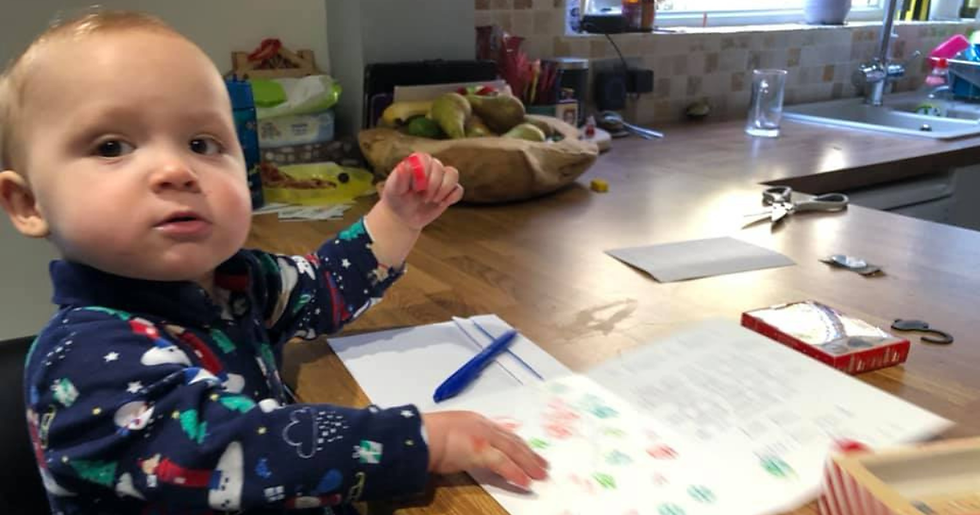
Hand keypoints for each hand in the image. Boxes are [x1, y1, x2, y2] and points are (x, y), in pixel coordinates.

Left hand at [380, 153, 463, 229]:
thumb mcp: (394, 190)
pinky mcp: (450, 190)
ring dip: (444, 189)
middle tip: (423, 198)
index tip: (416, 188)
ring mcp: (442, 178)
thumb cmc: (397, 199)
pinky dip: (452, 197)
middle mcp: (431, 167)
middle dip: (433, 185)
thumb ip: (399, 178)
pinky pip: (458, 189)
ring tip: (433, 200)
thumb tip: (403, 166)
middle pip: (439, 167)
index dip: (424, 173)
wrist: (404, 216)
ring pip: (453, 174)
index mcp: (416, 162)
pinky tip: (441, 204)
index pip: (426, 159)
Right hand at [421, 411, 548, 489]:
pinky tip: (525, 481)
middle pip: (513, 441)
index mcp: (475, 421)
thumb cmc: (426, 435)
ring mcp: (483, 437)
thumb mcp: (449, 433)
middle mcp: (483, 426)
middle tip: (543, 465)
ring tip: (540, 474)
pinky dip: (515, 472)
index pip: (503, 434)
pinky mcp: (481, 449)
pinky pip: (503, 463)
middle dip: (529, 454)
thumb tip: (466, 452)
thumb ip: (462, 440)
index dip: (518, 444)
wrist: (418, 434)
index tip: (529, 452)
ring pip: (513, 450)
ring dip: (528, 464)